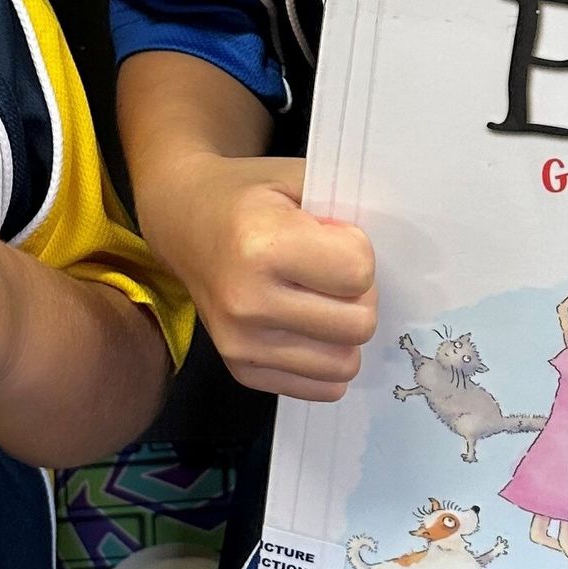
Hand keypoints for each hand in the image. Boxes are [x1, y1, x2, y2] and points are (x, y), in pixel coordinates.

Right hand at [150, 152, 375, 400]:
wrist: (182, 219)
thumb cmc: (248, 196)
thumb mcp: (296, 179)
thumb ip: (344, 212)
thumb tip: (385, 263)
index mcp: (262, 245)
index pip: (358, 272)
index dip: (356, 249)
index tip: (330, 237)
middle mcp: (247, 301)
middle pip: (359, 324)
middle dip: (357, 295)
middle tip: (330, 273)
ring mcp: (241, 343)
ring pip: (345, 364)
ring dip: (343, 332)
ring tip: (318, 301)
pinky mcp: (242, 370)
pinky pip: (323, 389)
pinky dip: (326, 360)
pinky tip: (306, 328)